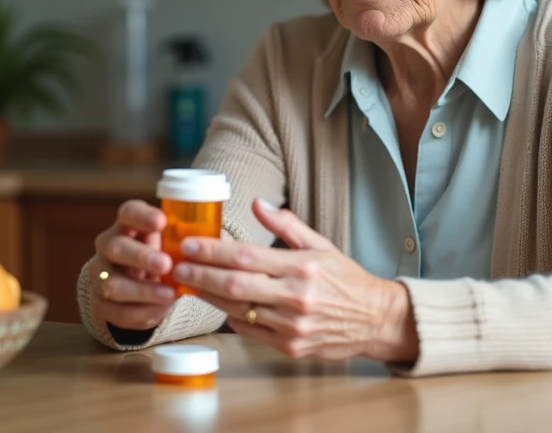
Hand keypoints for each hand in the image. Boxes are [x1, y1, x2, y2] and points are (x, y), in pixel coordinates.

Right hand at [88, 200, 177, 330]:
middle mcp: (107, 246)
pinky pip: (119, 311)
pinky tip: (162, 309)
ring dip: (144, 291)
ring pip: (114, 284)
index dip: (142, 216)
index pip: (128, 212)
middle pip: (116, 247)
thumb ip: (179, 241)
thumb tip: (207, 245)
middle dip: (142, 257)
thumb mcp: (167, 243)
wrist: (135, 285)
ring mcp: (99, 276)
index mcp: (126, 224)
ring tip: (169, 294)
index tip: (162, 221)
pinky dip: (143, 311)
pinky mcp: (100, 304)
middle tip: (166, 264)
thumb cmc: (158, 255)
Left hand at [173, 199, 418, 362]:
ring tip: (189, 284)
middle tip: (176, 266)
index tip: (188, 245)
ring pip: (237, 310)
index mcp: (301, 267)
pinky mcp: (290, 346)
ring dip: (208, 297)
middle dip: (200, 275)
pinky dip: (231, 317)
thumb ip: (286, 225)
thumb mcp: (321, 245)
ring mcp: (291, 325)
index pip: (246, 256)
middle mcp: (295, 297)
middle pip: (235, 285)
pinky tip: (219, 305)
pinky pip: (250, 331)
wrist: (374, 319)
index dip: (212, 251)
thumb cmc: (345, 279)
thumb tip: (256, 204)